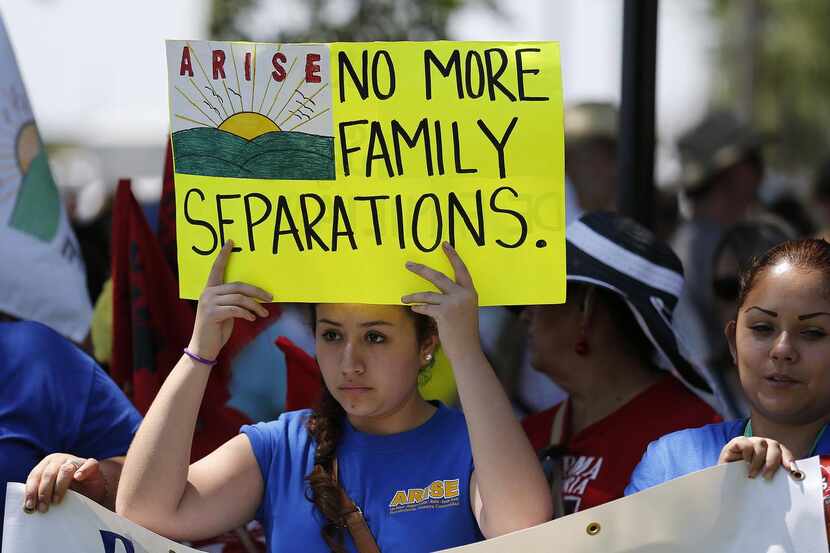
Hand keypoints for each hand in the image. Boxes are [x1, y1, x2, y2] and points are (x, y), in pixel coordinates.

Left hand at [24, 454, 106, 512]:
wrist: (92, 489)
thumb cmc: (69, 492)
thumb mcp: (51, 493)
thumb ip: (40, 495)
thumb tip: (27, 508)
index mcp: (46, 464)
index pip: (35, 476)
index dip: (31, 491)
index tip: (30, 506)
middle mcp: (59, 459)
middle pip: (48, 474)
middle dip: (43, 492)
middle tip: (43, 508)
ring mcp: (76, 460)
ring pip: (65, 470)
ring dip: (59, 487)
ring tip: (56, 501)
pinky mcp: (91, 464)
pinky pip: (88, 465)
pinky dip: (82, 471)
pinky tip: (78, 478)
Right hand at [188, 240, 271, 360]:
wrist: (203, 347)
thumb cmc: (217, 327)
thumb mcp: (226, 311)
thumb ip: (233, 300)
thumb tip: (254, 295)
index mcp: (210, 289)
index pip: (217, 268)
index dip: (223, 255)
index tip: (230, 242)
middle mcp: (208, 293)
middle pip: (238, 286)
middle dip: (257, 291)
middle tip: (271, 298)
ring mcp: (208, 303)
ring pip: (240, 298)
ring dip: (255, 306)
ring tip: (264, 313)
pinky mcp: (212, 314)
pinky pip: (236, 310)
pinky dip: (247, 314)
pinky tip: (252, 319)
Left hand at [402, 242, 479, 357]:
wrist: (467, 350)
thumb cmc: (464, 333)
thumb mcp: (465, 311)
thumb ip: (455, 299)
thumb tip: (435, 295)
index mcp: (470, 292)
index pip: (461, 269)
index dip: (453, 256)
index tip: (444, 244)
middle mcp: (463, 295)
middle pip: (438, 276)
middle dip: (421, 270)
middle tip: (408, 264)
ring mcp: (454, 303)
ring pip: (427, 294)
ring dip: (413, 296)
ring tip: (404, 298)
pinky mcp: (444, 313)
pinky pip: (425, 307)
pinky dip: (418, 308)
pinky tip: (413, 309)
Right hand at [718, 436, 795, 479]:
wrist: (724, 479)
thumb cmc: (745, 479)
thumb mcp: (762, 477)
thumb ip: (774, 474)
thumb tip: (794, 477)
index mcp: (771, 451)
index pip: (783, 451)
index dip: (789, 459)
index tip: (793, 471)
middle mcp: (762, 444)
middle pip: (774, 446)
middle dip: (772, 463)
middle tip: (767, 477)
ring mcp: (749, 441)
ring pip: (761, 443)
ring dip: (758, 461)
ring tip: (752, 474)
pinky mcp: (736, 442)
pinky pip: (746, 443)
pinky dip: (747, 454)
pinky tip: (744, 463)